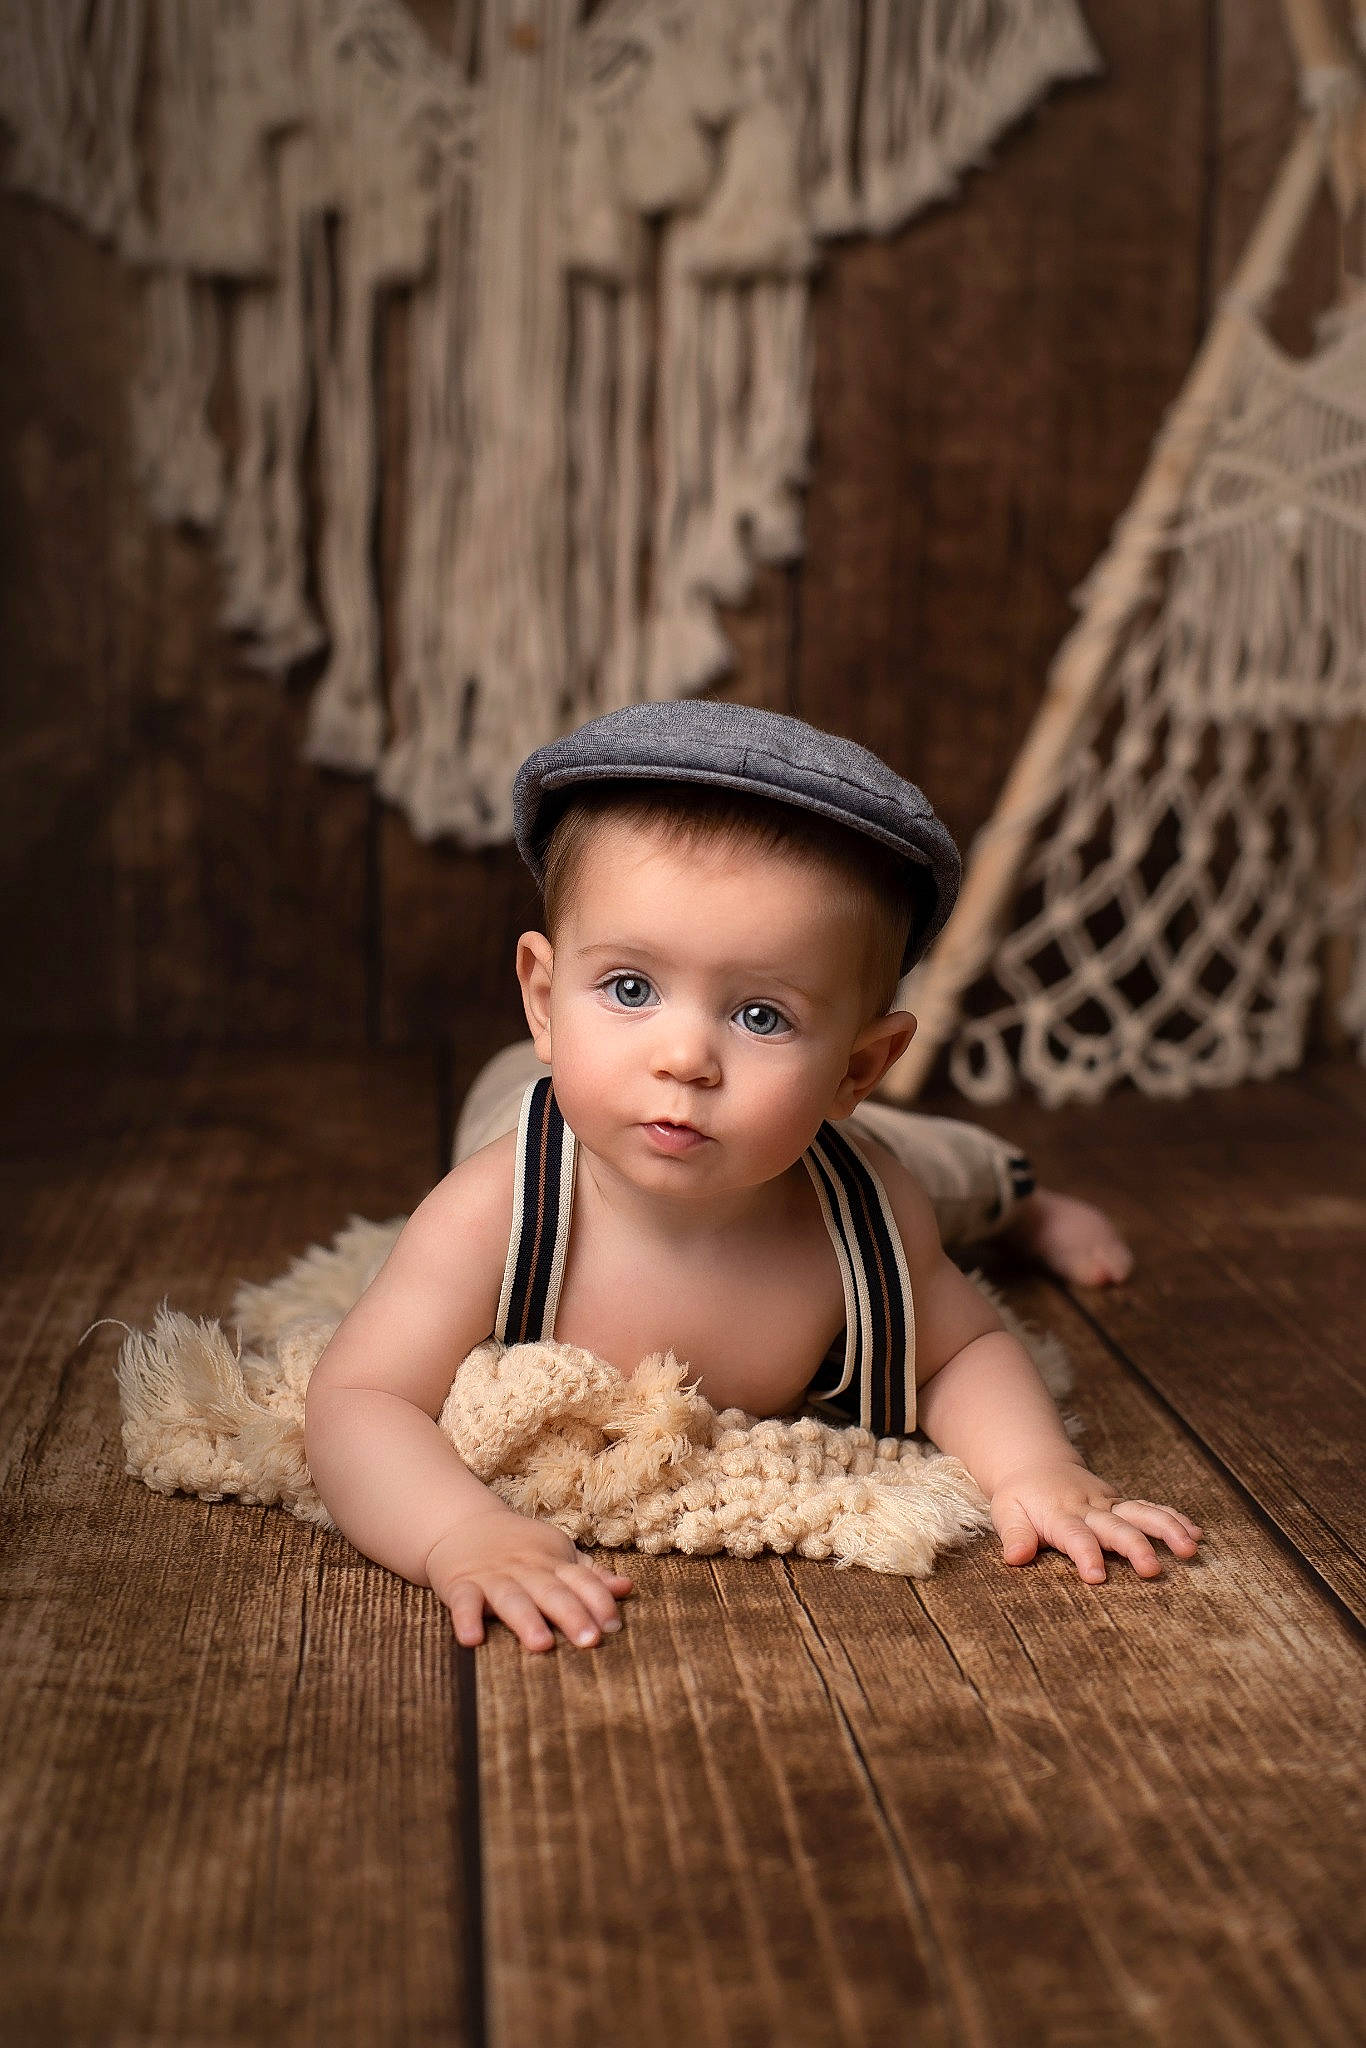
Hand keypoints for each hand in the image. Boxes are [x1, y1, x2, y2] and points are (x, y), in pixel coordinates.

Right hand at [425, 1507, 634, 1652]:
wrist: (464, 1524)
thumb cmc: (521, 1548)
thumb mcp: (557, 1554)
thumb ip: (590, 1576)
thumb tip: (626, 1588)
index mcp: (552, 1563)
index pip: (581, 1580)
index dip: (598, 1600)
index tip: (614, 1625)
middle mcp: (526, 1570)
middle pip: (551, 1592)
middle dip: (571, 1614)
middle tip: (590, 1640)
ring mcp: (493, 1577)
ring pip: (512, 1599)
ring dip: (527, 1620)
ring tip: (542, 1644)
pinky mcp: (461, 1585)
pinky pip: (464, 1601)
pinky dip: (466, 1618)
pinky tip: (472, 1638)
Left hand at [990, 1459, 1201, 1582]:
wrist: (1036, 1463)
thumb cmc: (1020, 1496)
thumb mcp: (1006, 1511)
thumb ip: (1014, 1534)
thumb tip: (1015, 1557)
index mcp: (1059, 1515)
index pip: (1075, 1537)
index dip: (1086, 1555)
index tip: (1096, 1577)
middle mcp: (1089, 1508)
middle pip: (1115, 1528)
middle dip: (1134, 1547)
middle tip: (1152, 1569)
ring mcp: (1109, 1504)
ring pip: (1141, 1513)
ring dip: (1166, 1529)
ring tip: (1190, 1548)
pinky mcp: (1121, 1503)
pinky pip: (1150, 1509)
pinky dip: (1174, 1519)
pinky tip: (1196, 1534)